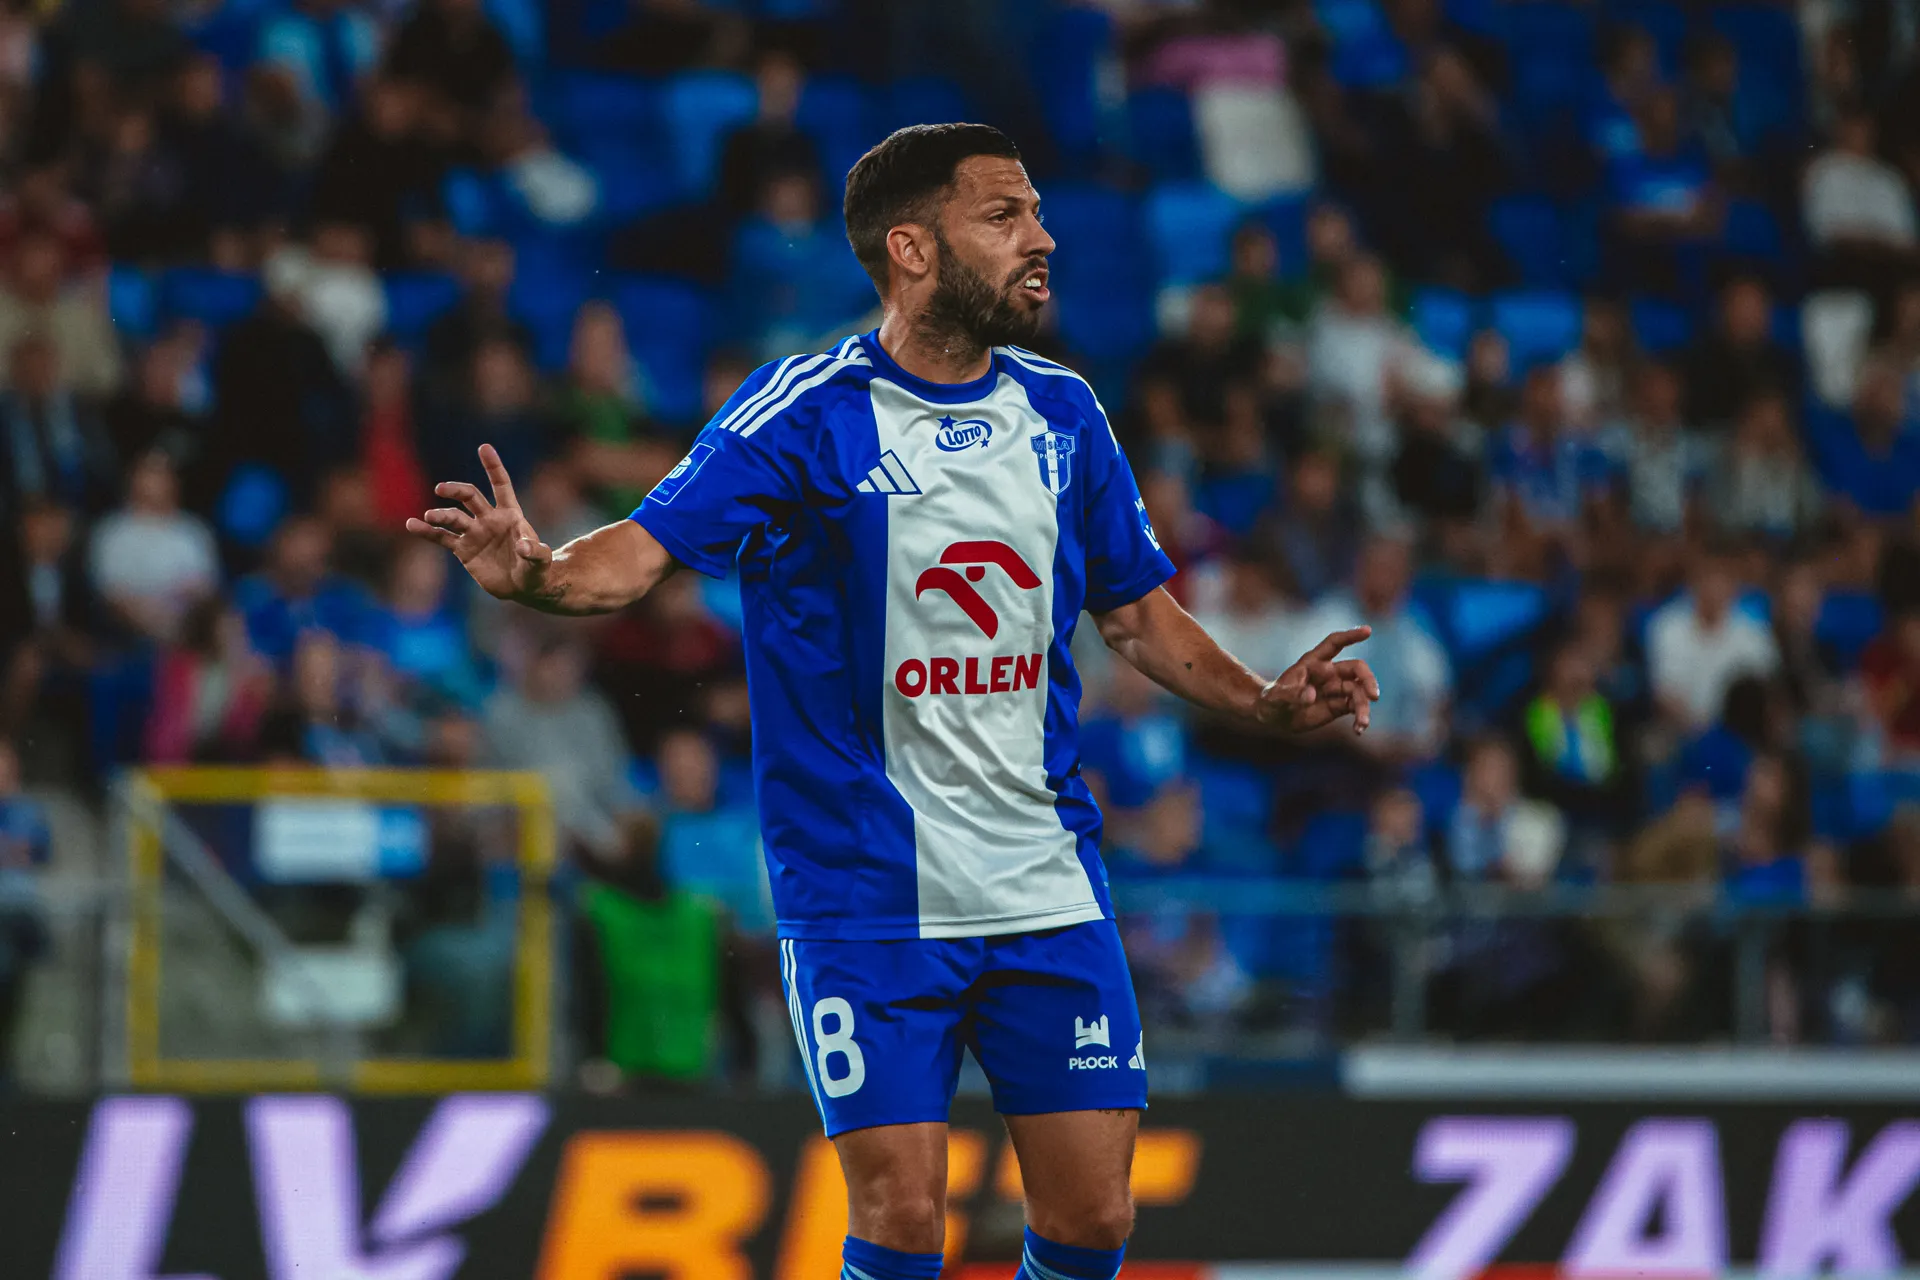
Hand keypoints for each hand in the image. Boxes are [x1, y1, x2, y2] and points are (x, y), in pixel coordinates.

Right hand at [405, 444, 554, 602]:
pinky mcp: (462, 549)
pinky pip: (441, 537)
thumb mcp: (540, 561)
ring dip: (440, 515)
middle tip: (441, 489)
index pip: (501, 485)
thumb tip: (524, 546)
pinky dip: (426, 531)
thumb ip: (535, 552)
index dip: (493, 467)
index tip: (484, 448)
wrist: (522, 587)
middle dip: (456, 490)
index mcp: (510, 514)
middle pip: (470, 496)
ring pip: (453, 517)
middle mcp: (489, 518)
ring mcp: (474, 532)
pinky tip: (412, 525)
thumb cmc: (536, 569)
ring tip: (430, 517)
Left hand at [1256, 626, 1380, 734]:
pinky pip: (1356, 708)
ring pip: (1359, 691)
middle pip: (1356, 669)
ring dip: (1364, 706)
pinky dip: (1360, 718)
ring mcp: (1336, 689)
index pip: (1334, 643)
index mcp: (1313, 662)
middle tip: (1373, 696)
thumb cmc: (1272, 700)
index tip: (1368, 631)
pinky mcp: (1339, 705)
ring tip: (1362, 723)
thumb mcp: (1275, 697)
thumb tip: (1311, 695)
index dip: (1350, 636)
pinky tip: (1358, 730)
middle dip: (1367, 680)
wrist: (1274, 716)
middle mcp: (1329, 673)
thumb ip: (1291, 694)